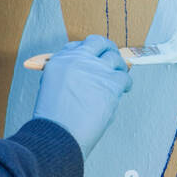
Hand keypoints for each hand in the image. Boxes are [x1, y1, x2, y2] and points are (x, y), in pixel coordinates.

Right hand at [31, 34, 131, 158]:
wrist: (59, 133)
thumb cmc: (54, 118)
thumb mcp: (50, 87)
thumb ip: (67, 76)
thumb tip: (84, 76)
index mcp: (60, 60)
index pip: (77, 45)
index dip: (88, 50)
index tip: (93, 56)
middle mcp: (78, 60)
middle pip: (99, 43)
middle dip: (107, 50)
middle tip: (111, 57)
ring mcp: (96, 70)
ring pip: (115, 58)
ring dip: (118, 67)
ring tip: (118, 76)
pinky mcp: (111, 83)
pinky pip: (124, 77)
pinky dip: (126, 84)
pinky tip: (123, 90)